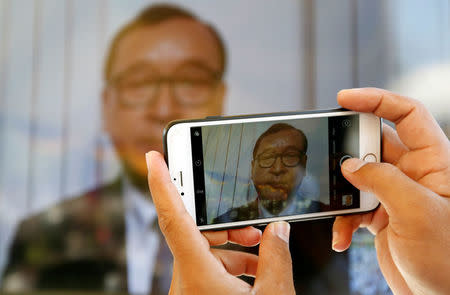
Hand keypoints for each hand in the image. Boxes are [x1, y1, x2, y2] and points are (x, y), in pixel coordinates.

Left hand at [146, 151, 294, 294]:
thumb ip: (277, 258)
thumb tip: (279, 230)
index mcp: (197, 275)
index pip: (174, 219)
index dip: (163, 184)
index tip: (154, 158)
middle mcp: (186, 281)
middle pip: (195, 233)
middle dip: (225, 223)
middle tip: (252, 226)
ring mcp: (188, 289)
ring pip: (203, 251)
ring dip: (231, 246)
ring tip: (261, 252)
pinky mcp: (195, 294)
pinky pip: (206, 267)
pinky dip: (229, 263)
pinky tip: (254, 269)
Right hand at [332, 88, 449, 294]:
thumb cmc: (447, 261)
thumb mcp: (416, 213)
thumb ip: (382, 181)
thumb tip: (350, 165)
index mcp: (435, 163)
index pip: (408, 114)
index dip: (376, 99)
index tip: (344, 98)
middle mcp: (415, 174)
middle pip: (375, 144)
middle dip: (350, 154)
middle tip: (336, 166)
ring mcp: (397, 194)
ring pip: (359, 176)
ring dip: (343, 194)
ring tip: (340, 212)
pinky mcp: (382, 214)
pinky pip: (353, 205)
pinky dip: (342, 220)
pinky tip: (342, 236)